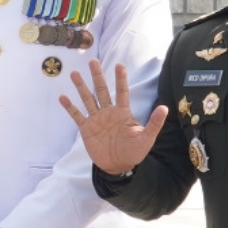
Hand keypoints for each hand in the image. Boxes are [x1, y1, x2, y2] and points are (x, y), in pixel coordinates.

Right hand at [58, 59, 168, 174]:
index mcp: (122, 112)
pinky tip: (62, 97)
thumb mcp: (146, 138)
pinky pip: (77, 115)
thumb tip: (165, 108)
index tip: (119, 65)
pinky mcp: (86, 129)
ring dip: (81, 87)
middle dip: (97, 76)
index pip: (121, 92)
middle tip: (92, 61)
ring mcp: (96, 119)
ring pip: (87, 99)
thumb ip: (154, 123)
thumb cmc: (134, 152)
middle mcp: (108, 112)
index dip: (120, 79)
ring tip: (74, 74)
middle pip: (101, 90)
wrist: (118, 166)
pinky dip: (69, 107)